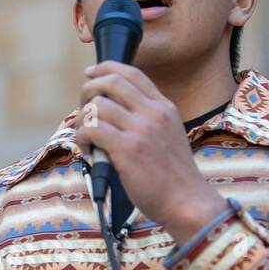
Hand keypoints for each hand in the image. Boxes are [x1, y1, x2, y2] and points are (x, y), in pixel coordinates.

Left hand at [73, 61, 229, 245]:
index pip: (131, 72)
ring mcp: (141, 130)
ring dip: (82, 119)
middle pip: (110, 81)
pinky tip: (88, 149)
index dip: (105, 68)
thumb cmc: (173, 176)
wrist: (186, 201)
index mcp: (164, 107)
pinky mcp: (128, 149)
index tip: (90, 74)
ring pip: (97, 105)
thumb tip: (114, 109)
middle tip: (83, 110)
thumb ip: (149, 119)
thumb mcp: (169, 135)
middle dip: (88, 91)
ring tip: (86, 137)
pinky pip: (92, 128)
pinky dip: (82, 137)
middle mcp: (154, 113)